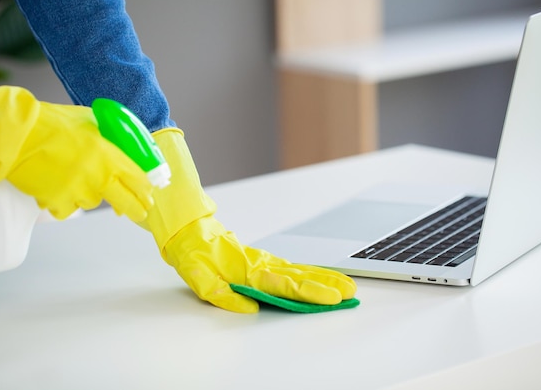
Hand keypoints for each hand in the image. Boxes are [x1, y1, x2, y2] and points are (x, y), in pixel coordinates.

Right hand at [0, 75, 153, 220]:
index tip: (149, 193)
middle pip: (126, 202)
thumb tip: (126, 149)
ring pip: (93, 202)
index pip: (138, 179)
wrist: (15, 134)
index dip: (145, 188)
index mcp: (109, 155)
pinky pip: (68, 209)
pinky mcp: (57, 202)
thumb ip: (110, 138)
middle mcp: (98, 176)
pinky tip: (55, 185)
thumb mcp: (90, 122)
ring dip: (88, 194)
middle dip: (135, 208)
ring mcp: (78, 192)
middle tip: (140, 212)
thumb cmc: (51, 123)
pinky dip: (64, 201)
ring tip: (72, 175)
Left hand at [138, 128, 356, 312]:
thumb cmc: (193, 255)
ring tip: (346, 285)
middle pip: (299, 277)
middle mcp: (260, 265)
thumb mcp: (198, 278)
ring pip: (298, 270)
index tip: (331, 298)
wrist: (189, 231)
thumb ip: (222, 294)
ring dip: (323, 278)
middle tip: (350, 292)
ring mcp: (263, 261)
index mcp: (247, 271)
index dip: (310, 292)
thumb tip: (249, 307)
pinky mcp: (261, 261)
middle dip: (326, 285)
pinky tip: (321, 276)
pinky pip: (289, 267)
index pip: (285, 284)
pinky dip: (309, 272)